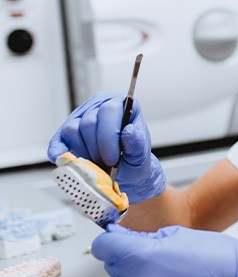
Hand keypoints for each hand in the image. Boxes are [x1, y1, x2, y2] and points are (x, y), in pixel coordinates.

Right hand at [47, 92, 164, 203]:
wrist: (124, 171)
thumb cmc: (133, 159)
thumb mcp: (141, 154)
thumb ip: (137, 142)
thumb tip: (128, 131)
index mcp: (121, 104)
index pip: (109, 110)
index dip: (108, 137)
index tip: (112, 159)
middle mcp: (98, 106)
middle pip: (88, 123)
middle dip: (96, 149)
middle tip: (105, 164)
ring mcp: (79, 118)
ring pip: (72, 131)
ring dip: (83, 153)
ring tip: (97, 164)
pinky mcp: (64, 134)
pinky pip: (57, 142)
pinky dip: (62, 155)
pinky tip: (71, 164)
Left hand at [91, 224, 237, 276]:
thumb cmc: (216, 256)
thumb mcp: (178, 235)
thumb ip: (146, 240)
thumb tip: (124, 241)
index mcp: (142, 254)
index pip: (104, 246)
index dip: (112, 243)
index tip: (117, 244)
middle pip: (111, 270)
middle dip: (127, 264)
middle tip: (152, 263)